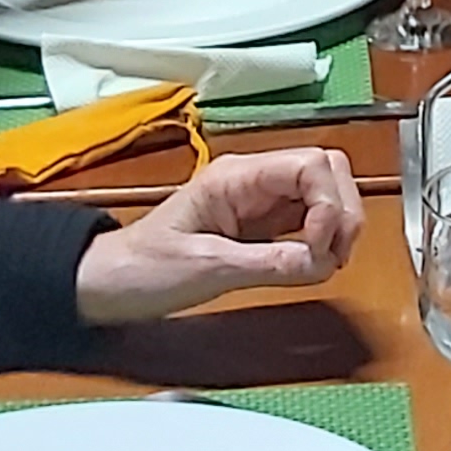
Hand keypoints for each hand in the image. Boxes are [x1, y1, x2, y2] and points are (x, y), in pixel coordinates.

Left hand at [75, 149, 368, 323]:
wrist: (108, 285)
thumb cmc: (142, 269)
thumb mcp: (205, 267)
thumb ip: (267, 262)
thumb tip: (319, 261)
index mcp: (237, 177)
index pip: (311, 165)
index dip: (331, 204)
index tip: (321, 246)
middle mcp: (254, 182)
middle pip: (328, 172)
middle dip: (343, 211)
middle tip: (334, 255)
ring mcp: (260, 203)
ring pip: (324, 196)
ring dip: (338, 227)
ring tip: (325, 262)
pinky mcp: (261, 228)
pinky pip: (308, 224)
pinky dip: (322, 242)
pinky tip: (312, 264)